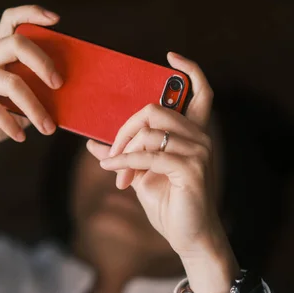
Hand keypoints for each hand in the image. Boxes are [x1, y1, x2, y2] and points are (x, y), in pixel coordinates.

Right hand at [0, 5, 62, 174]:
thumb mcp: (19, 104)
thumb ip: (36, 93)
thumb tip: (68, 95)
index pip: (11, 20)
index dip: (31, 13)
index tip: (56, 19)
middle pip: (15, 43)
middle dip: (42, 62)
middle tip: (59, 85)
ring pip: (10, 82)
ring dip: (34, 108)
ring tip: (48, 128)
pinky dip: (10, 123)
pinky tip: (21, 136)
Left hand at [87, 52, 238, 292]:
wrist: (186, 236)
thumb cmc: (167, 204)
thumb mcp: (139, 175)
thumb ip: (123, 155)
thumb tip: (92, 144)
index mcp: (192, 134)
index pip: (201, 92)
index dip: (190, 70)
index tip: (170, 56)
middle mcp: (200, 138)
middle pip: (155, 110)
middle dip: (125, 129)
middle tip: (113, 152)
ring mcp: (198, 152)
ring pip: (149, 132)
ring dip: (124, 152)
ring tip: (115, 173)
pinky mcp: (190, 170)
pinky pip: (149, 155)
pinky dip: (126, 162)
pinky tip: (114, 172)